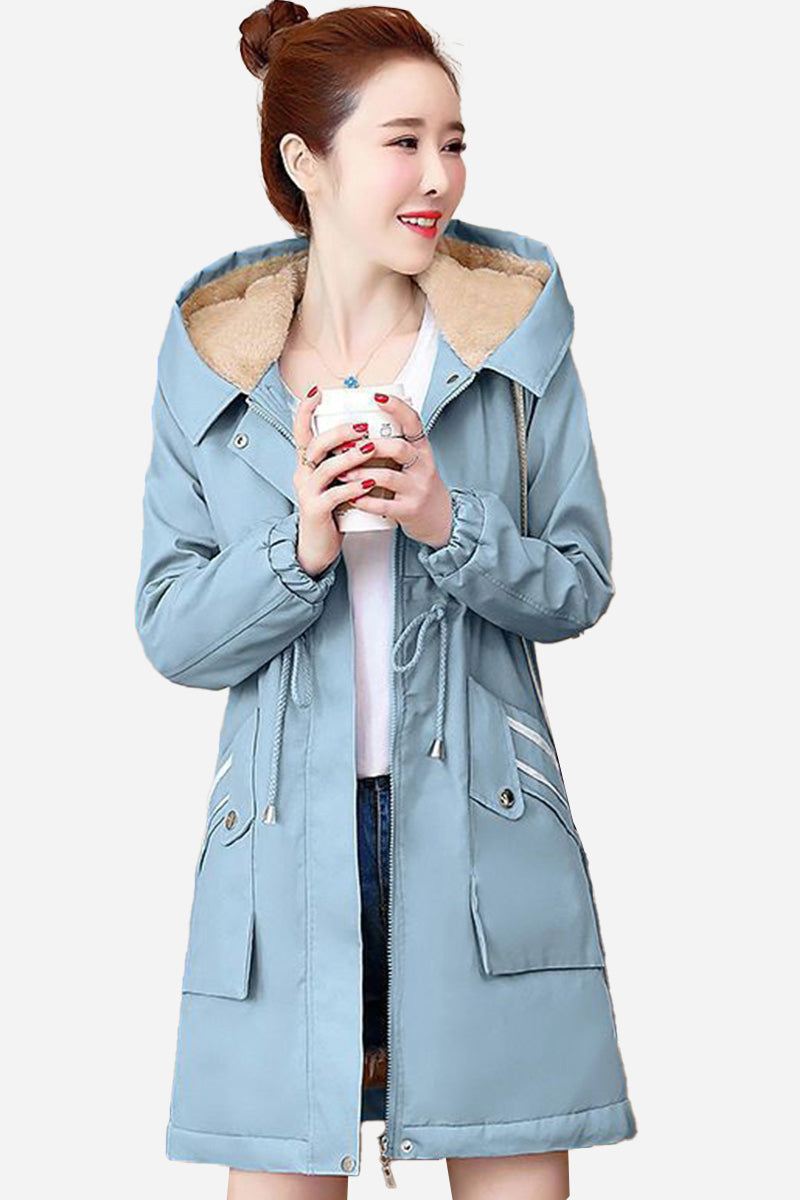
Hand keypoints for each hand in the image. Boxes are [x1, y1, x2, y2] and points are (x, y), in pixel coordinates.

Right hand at [292, 388, 394, 575]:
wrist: (318, 546)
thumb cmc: (331, 511)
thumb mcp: (334, 481)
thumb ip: (343, 462)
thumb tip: (367, 438)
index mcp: (306, 464)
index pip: (300, 432)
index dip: (305, 411)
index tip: (316, 392)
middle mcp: (302, 475)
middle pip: (315, 445)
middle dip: (339, 432)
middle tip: (362, 427)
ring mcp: (307, 493)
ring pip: (325, 468)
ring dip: (350, 457)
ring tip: (370, 448)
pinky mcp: (315, 511)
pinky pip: (334, 495)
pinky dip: (353, 487)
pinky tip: (369, 483)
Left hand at [332, 391, 452, 548]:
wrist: (440, 519)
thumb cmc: (418, 486)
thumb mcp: (414, 462)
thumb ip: (394, 447)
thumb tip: (359, 428)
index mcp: (422, 450)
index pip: (413, 422)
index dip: (396, 407)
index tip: (377, 396)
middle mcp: (423, 467)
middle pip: (398, 448)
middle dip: (369, 446)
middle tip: (346, 447)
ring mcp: (417, 489)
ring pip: (387, 476)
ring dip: (360, 473)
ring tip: (342, 473)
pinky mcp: (410, 510)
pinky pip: (384, 504)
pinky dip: (364, 500)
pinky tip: (352, 497)